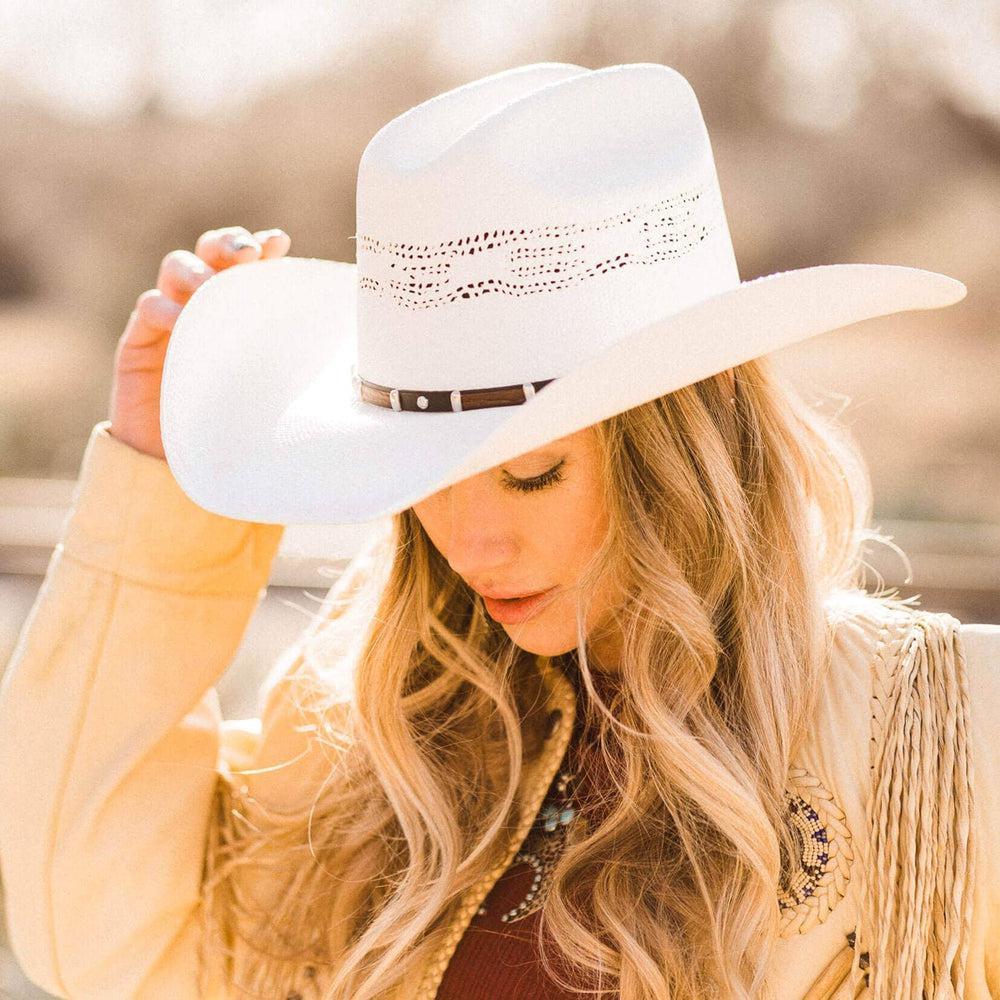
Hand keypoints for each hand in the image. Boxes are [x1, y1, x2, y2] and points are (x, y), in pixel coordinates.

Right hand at [107, 226, 290, 459]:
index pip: (249, 263)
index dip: (261, 246)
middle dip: (228, 243)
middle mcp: (207, 301)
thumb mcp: (271, 382)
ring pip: (177, 268)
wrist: (184, 459)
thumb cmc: (237, 418)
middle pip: (212, 252)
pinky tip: (178, 318)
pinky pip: (149, 308)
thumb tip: (343, 337)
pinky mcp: (140, 339)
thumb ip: (290, 352)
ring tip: (208, 283)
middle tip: (246, 253)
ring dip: (194, 269)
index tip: (278, 243)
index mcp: (242, 305)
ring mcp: (172, 316)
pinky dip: (163, 307)